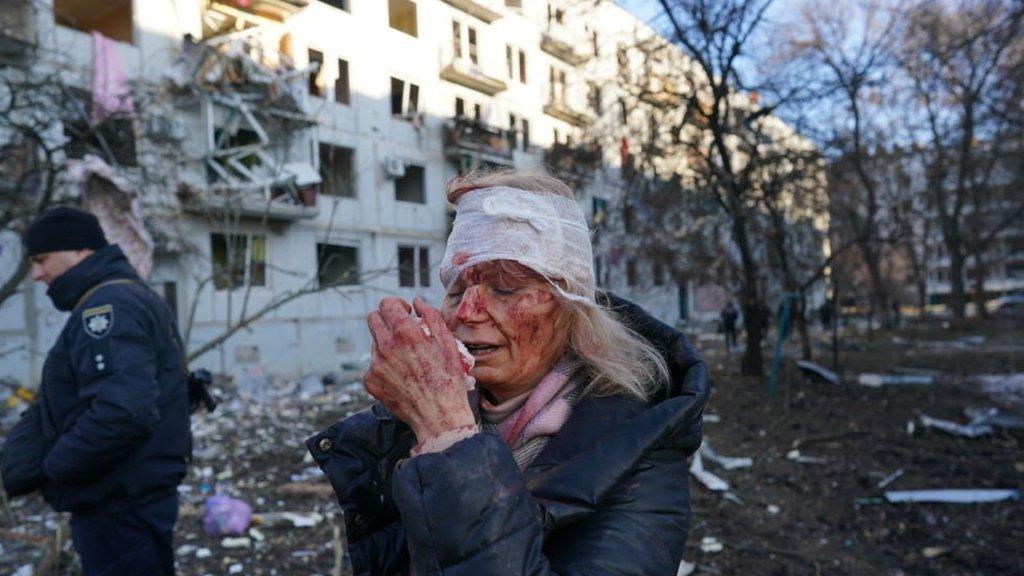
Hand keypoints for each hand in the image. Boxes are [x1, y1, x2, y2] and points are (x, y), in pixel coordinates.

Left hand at [365, 297, 474, 441]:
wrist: (439, 416)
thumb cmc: (448, 379)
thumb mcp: (448, 343)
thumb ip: (431, 316)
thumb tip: (416, 301)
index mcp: (406, 334)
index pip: (386, 304)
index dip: (396, 305)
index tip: (405, 313)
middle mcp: (386, 347)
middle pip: (373, 319)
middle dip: (387, 319)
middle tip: (401, 330)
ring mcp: (375, 365)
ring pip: (374, 342)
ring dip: (387, 343)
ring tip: (406, 359)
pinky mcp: (371, 381)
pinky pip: (373, 364)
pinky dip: (384, 365)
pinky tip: (401, 376)